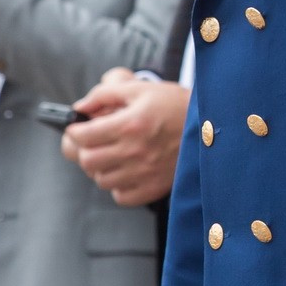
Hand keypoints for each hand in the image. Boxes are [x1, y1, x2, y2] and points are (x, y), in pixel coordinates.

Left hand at [64, 70, 189, 205]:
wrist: (211, 124)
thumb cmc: (173, 104)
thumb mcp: (140, 89)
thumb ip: (104, 94)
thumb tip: (79, 108)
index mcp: (130, 124)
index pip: (82, 136)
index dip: (74, 130)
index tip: (78, 128)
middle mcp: (135, 151)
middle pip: (87, 160)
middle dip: (85, 148)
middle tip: (93, 141)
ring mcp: (145, 172)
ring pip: (101, 180)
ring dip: (101, 167)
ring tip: (112, 154)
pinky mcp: (154, 187)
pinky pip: (121, 196)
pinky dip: (118, 186)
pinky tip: (127, 170)